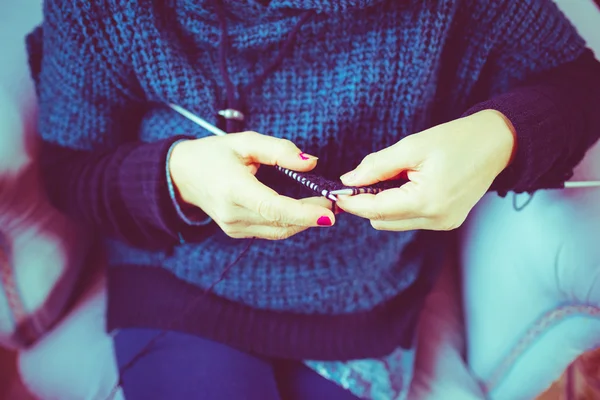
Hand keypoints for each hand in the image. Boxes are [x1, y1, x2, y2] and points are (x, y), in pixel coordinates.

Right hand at [169, 131, 334, 239]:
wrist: (183, 175)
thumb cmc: (215, 154)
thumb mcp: (245, 141)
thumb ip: (279, 150)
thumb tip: (311, 163)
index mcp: (233, 189)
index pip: (273, 207)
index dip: (303, 213)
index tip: (329, 214)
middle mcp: (233, 214)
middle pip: (281, 222)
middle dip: (312, 216)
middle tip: (336, 202)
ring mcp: (234, 227)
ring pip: (279, 230)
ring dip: (304, 221)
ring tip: (325, 205)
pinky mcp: (237, 232)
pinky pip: (270, 231)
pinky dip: (290, 222)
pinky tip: (304, 210)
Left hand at [337, 110, 515, 230]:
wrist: (498, 143)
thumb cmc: (457, 140)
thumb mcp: (412, 146)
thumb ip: (377, 166)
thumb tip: (348, 180)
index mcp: (427, 201)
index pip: (376, 210)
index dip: (352, 202)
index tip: (334, 193)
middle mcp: (436, 220)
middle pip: (382, 221)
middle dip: (367, 202)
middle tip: (364, 178)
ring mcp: (443, 224)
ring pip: (394, 222)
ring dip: (384, 204)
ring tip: (397, 176)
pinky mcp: (447, 222)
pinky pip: (410, 219)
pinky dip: (400, 205)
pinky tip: (409, 184)